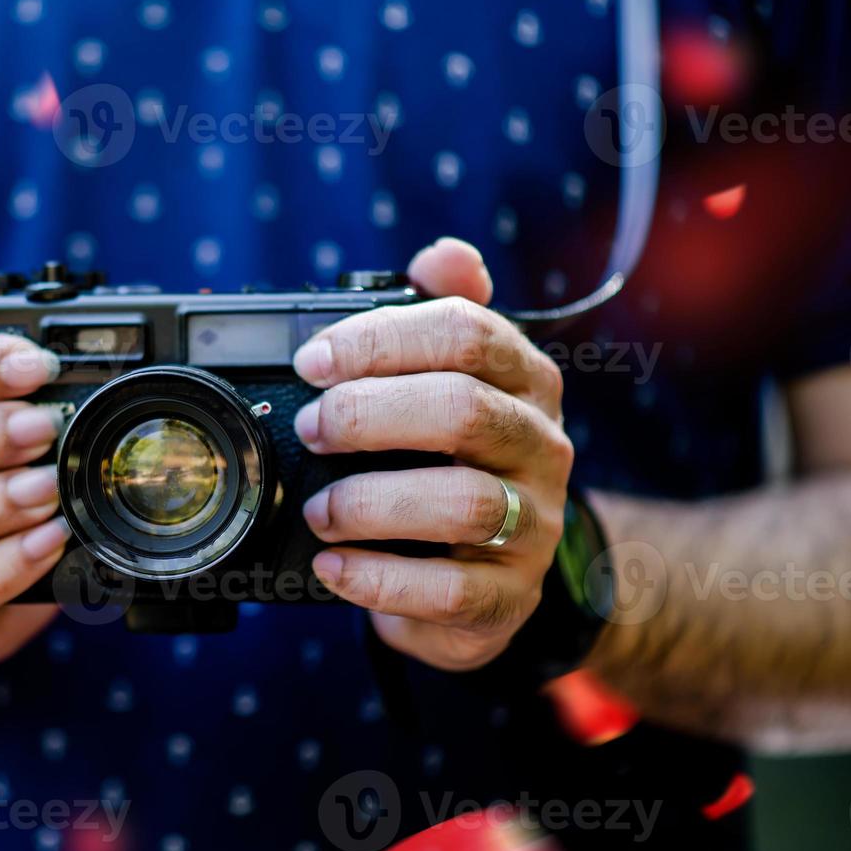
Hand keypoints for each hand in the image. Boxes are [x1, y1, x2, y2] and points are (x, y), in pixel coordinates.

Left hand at [295, 238, 572, 669]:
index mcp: (522, 377)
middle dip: (368, 415)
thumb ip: (440, 313)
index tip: (311, 360)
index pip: (466, 332)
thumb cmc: (453, 456)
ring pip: (464, 503)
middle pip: (462, 410)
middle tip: (311, 429)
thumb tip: (445, 254)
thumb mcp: (450, 380)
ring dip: (371, 502)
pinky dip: (380, 579)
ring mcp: (534, 524)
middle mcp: (540, 444)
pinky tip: (334, 566)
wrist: (496, 567)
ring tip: (319, 509)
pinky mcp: (511, 596)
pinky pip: (452, 590)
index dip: (381, 340)